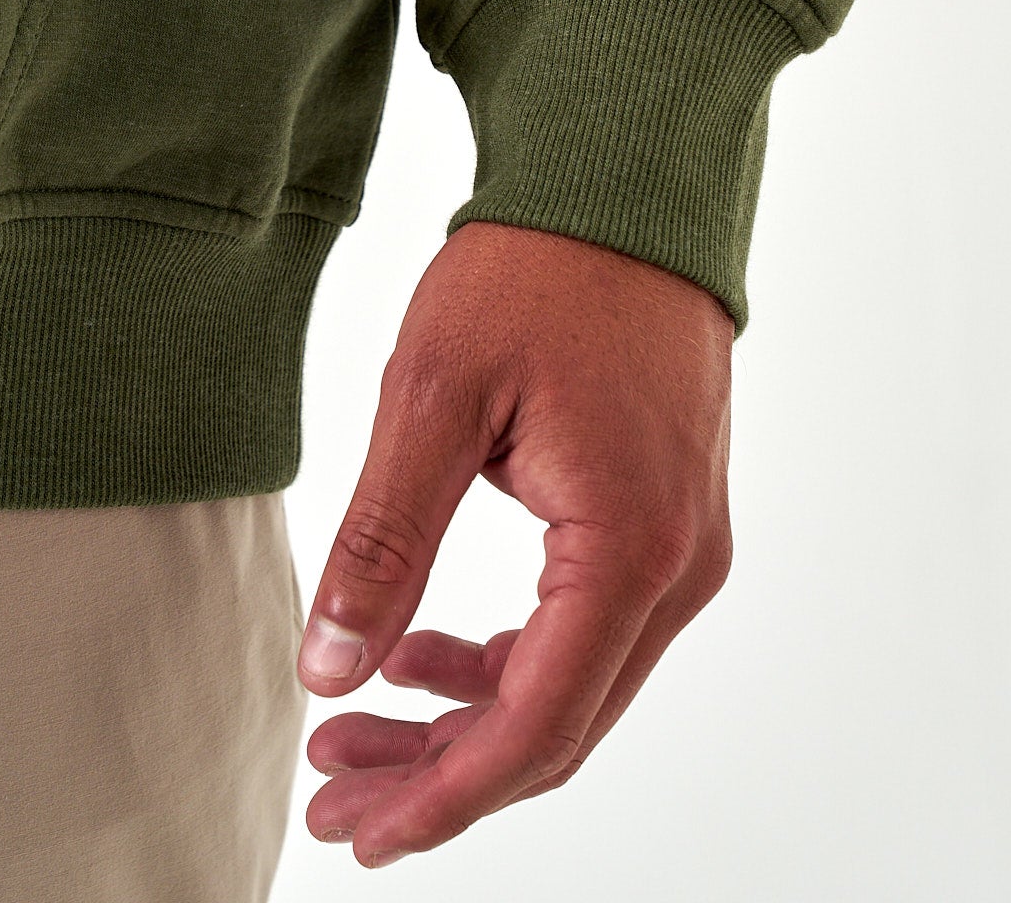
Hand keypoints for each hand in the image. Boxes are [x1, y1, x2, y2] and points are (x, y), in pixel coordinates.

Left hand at [297, 218, 735, 868]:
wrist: (624, 181)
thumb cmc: (535, 270)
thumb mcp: (433, 398)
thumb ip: (384, 542)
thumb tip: (329, 671)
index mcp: (628, 549)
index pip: (537, 724)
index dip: (443, 795)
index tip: (359, 830)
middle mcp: (677, 568)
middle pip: (559, 726)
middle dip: (443, 776)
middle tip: (336, 801)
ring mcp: (681, 546)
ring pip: (572, 685)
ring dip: (466, 721)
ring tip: (357, 731)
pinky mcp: (662, 519)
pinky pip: (587, 630)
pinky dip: (504, 659)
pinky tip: (420, 651)